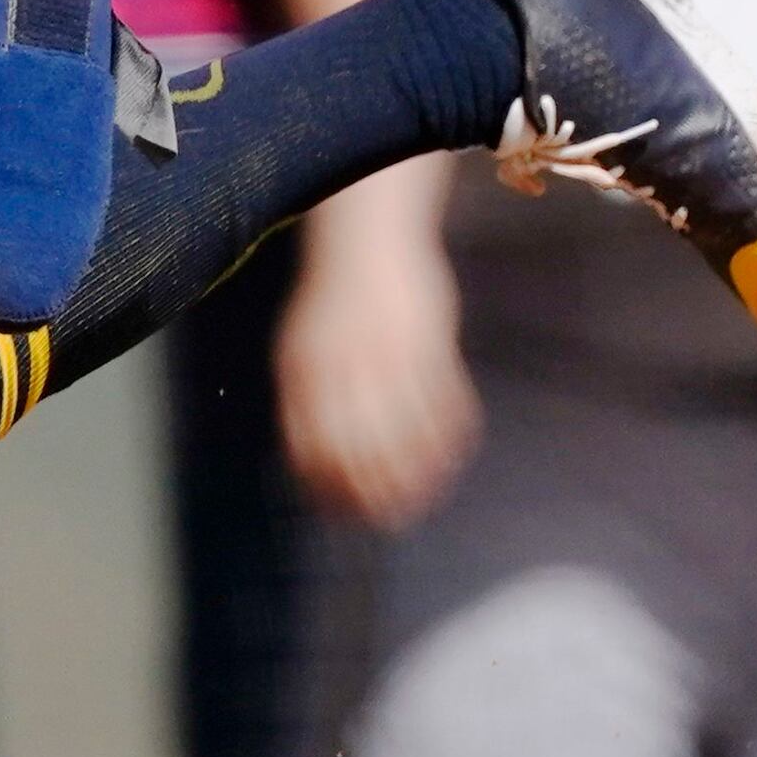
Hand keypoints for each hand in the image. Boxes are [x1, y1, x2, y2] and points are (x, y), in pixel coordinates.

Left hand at [275, 206, 480, 532]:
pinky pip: (443, 400)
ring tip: (430, 494)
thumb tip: (312, 470)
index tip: (349, 516)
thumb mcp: (302, 350)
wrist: (369, 238)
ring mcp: (387, 352)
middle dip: (380, 494)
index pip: (314, 450)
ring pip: (407, 431)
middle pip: (362, 450)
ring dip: (421, 471)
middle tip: (396, 518)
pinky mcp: (428, 339)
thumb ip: (305, 403)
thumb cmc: (334, 304)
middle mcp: (343, 365)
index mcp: (304, 371)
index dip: (332, 491)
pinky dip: (450, 434)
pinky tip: (454, 452)